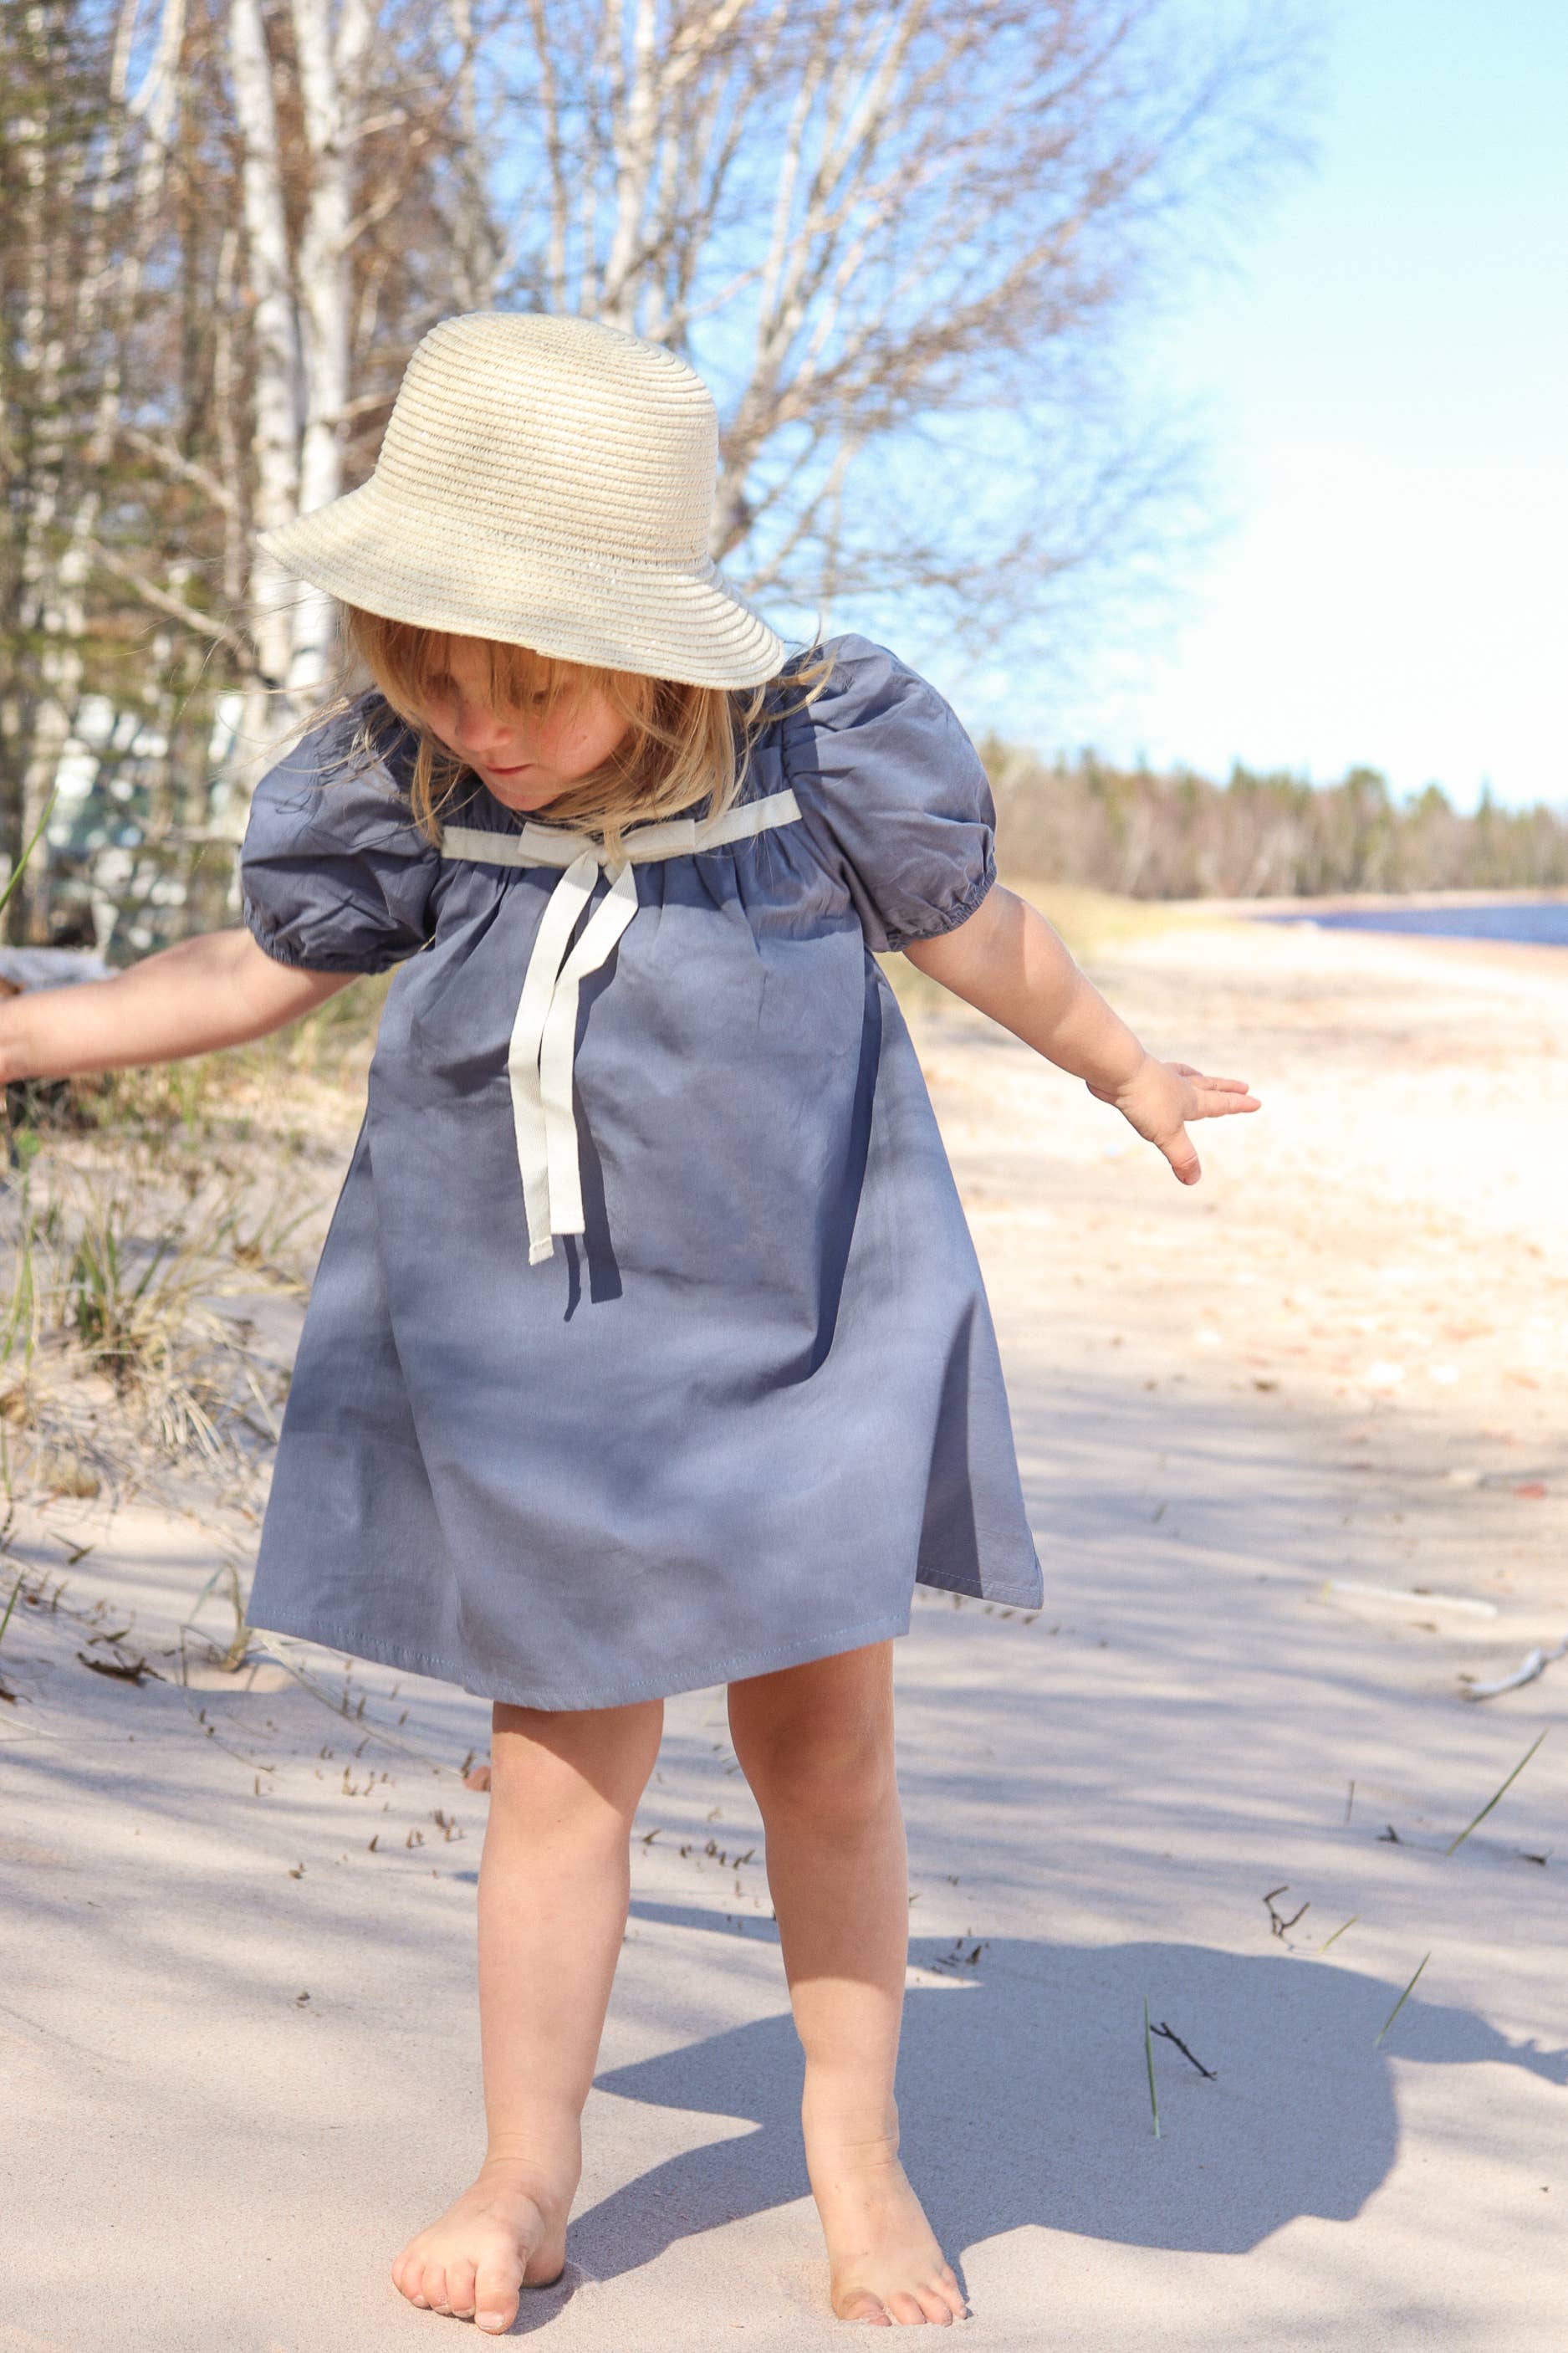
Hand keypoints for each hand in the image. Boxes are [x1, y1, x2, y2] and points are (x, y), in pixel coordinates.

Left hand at [1087, 1057, 1258, 1184]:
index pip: (1221, 1103)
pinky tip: (1161, 1075)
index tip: (1256, 1102)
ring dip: (1198, 1077)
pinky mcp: (1142, 1075)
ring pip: (1186, 1076)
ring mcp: (1161, 1077)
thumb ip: (1182, 1157)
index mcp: (1191, 1100)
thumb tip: (1194, 1180)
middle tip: (1242, 1085)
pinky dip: (1167, 1074)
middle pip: (1209, 1086)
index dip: (1239, 1105)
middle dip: (1227, 1088)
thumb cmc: (1146, 1101)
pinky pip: (1161, 1074)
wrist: (1119, 1070)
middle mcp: (1180, 1086)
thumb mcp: (1167, 1134)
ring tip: (1201, 1076)